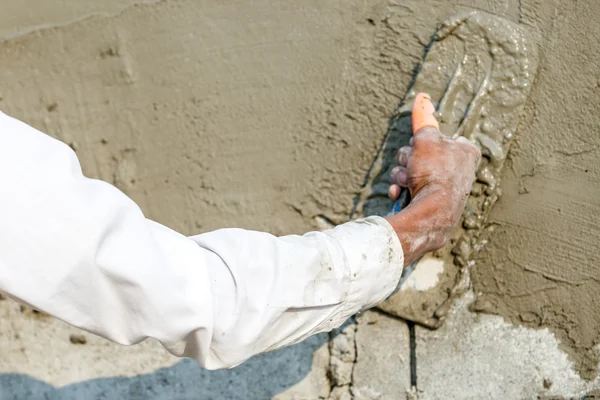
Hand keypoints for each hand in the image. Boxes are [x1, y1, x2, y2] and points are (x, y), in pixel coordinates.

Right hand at [386, 93, 480, 265]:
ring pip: (412, 170)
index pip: (438, 136)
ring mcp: (446, 188)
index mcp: (466, 152)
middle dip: (408, 159)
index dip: (424, 141)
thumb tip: (422, 97)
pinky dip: (403, 190)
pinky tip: (400, 195)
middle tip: (411, 166)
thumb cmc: (434, 173)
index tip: (422, 147)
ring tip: (406, 183)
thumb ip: (423, 119)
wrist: (432, 214)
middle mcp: (459, 170)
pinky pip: (411, 189)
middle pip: (421, 153)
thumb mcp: (426, 138)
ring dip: (402, 174)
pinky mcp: (432, 204)